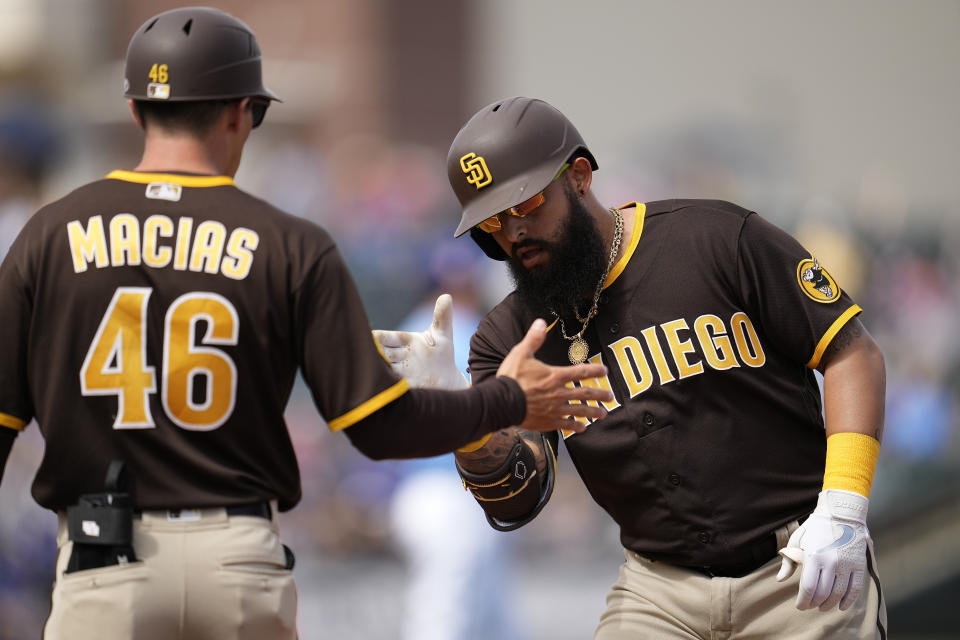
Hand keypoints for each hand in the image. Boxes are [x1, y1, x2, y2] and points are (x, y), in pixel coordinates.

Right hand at [372, 294, 468, 390]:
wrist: (448, 380)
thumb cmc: (441, 354)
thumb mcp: (443, 335)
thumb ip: (443, 317)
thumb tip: (446, 296)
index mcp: (405, 341)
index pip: (386, 338)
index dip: (378, 338)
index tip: (369, 335)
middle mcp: (400, 357)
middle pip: (381, 354)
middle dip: (372, 353)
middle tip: (360, 352)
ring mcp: (402, 373)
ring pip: (384, 370)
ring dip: (376, 370)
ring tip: (368, 370)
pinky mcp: (407, 387)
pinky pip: (393, 386)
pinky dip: (387, 386)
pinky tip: (382, 388)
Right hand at [498, 319, 612, 432]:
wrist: (501, 402)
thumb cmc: (511, 378)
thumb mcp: (521, 353)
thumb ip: (533, 339)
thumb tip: (541, 323)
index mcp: (555, 376)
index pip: (580, 372)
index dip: (594, 370)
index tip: (604, 371)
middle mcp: (559, 393)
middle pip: (585, 394)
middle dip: (600, 394)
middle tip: (611, 396)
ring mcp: (555, 409)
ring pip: (579, 411)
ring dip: (593, 412)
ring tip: (603, 414)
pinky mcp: (548, 422)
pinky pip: (566, 425)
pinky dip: (575, 426)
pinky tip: (582, 427)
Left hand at [776, 489, 870, 610]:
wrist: (842, 513)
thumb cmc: (815, 527)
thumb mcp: (797, 540)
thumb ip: (788, 561)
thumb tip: (780, 580)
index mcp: (813, 556)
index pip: (808, 588)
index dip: (803, 601)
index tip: (799, 606)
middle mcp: (831, 563)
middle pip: (823, 594)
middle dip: (814, 604)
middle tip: (810, 606)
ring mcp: (847, 565)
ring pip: (838, 594)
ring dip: (829, 604)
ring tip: (822, 606)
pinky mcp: (859, 565)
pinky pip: (855, 589)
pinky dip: (848, 601)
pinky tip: (841, 606)